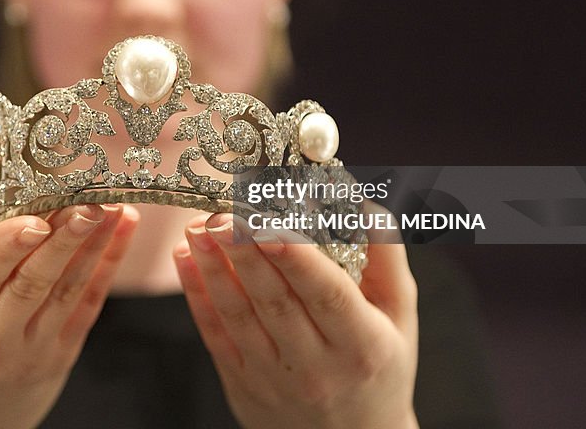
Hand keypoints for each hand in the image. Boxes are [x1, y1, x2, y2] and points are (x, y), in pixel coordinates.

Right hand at [0, 165, 139, 428]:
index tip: (33, 218)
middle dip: (62, 239)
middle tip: (88, 200)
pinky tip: (121, 231)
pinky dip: (107, 268)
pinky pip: (87, 308)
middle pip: (29, 284)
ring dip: (93, 246)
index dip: (5, 247)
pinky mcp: (58, 358)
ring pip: (66, 293)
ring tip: (111, 206)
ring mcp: (28, 354)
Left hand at [173, 211, 418, 428]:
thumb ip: (386, 254)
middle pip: (275, 302)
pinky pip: (216, 336)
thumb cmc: (380, 364)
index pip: (328, 295)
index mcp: (362, 346)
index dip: (296, 257)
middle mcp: (317, 368)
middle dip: (244, 252)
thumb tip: (361, 200)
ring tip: (198, 227)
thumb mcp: (399, 314)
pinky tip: (185, 260)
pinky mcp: (243, 385)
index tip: (269, 221)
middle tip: (222, 213)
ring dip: (213, 269)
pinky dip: (197, 296)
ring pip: (238, 317)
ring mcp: (275, 379)